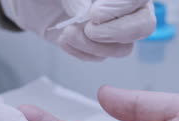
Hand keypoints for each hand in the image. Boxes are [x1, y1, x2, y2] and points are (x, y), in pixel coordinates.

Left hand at [0, 0, 155, 60]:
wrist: (35, 3)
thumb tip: (87, 14)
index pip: (138, 0)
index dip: (120, 9)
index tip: (94, 13)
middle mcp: (126, 9)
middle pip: (143, 26)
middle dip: (115, 32)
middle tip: (89, 29)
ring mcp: (115, 29)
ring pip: (122, 48)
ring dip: (92, 45)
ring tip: (68, 33)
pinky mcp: (99, 46)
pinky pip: (100, 57)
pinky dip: (80, 51)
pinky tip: (65, 39)